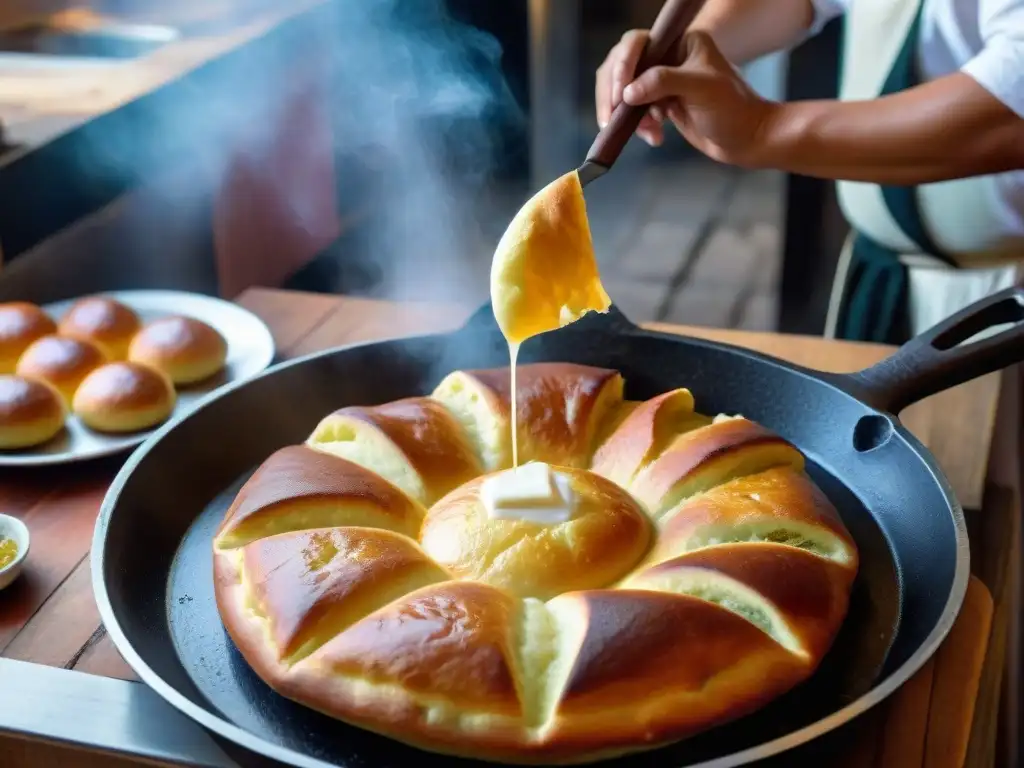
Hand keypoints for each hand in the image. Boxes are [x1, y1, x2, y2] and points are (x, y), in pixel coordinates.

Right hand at [620, 32, 782, 166]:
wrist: (745, 140)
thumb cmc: (731, 109)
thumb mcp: (701, 88)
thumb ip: (663, 82)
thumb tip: (627, 93)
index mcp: (680, 42)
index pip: (638, 43)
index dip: (624, 65)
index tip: (621, 93)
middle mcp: (668, 58)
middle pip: (623, 66)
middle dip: (615, 93)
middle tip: (611, 117)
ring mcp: (662, 82)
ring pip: (625, 91)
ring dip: (625, 113)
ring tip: (646, 131)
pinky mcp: (660, 105)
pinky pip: (634, 112)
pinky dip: (638, 126)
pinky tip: (654, 137)